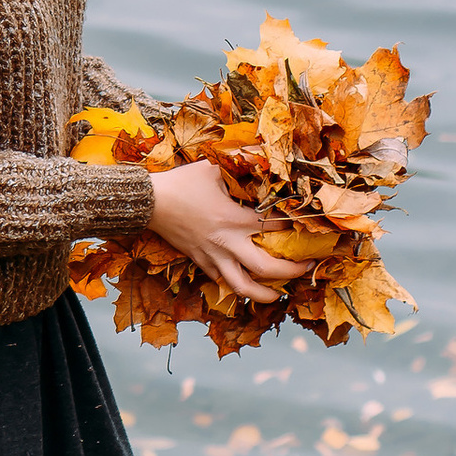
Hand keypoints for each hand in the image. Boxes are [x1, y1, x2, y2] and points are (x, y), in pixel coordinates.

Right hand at [145, 158, 296, 302]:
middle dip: (291, 272)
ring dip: (264, 295)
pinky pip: (221, 280)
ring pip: (242, 287)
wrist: (148, 202)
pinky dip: (236, 283)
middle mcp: (227, 243)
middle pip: (266, 269)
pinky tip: (245, 281)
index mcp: (235, 219)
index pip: (275, 227)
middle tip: (306, 266)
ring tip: (278, 295)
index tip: (303, 223)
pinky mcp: (200, 261)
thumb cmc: (180, 183)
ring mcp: (213, 256)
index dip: (293, 226)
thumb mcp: (211, 169)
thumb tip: (252, 159)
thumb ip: (235, 170)